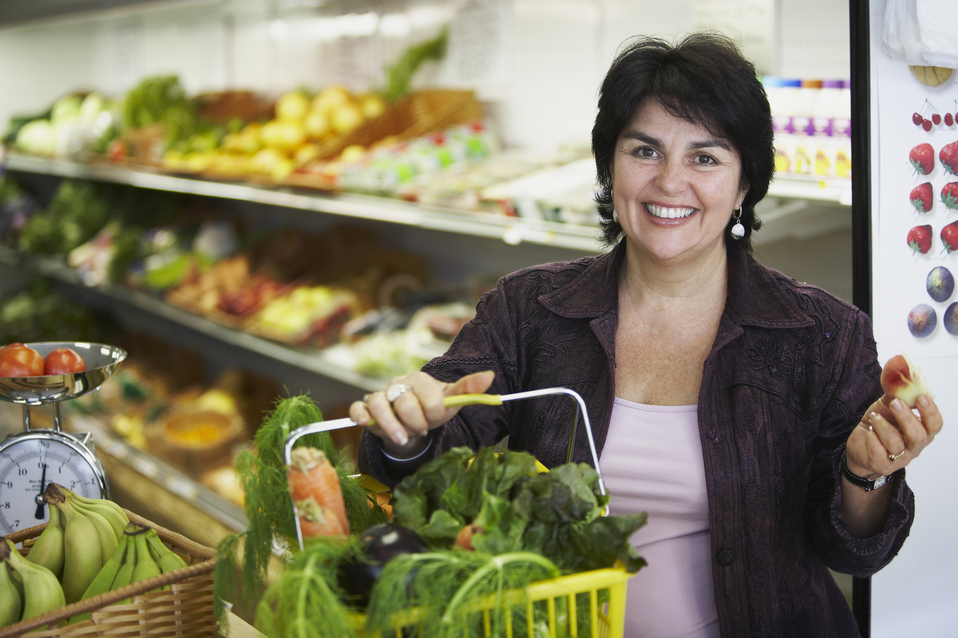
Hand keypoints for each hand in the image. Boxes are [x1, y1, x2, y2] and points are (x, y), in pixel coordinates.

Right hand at [349, 370, 494, 456]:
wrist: (413, 420)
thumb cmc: (432, 409)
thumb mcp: (451, 400)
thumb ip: (468, 389)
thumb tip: (490, 376)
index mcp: (420, 379)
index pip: (428, 397)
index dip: (434, 413)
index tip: (435, 420)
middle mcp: (398, 384)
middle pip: (404, 403)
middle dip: (415, 422)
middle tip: (421, 430)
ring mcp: (381, 395)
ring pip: (380, 405)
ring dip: (392, 425)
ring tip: (403, 438)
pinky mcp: (367, 408)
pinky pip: (359, 408)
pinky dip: (360, 415)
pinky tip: (365, 424)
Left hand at [845, 393, 941, 478]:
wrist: (860, 443)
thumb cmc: (880, 423)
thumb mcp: (887, 406)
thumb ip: (896, 394)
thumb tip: (901, 378)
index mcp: (921, 431)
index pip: (935, 425)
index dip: (930, 412)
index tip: (920, 397)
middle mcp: (914, 447)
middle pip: (919, 436)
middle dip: (907, 418)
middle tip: (895, 403)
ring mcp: (899, 458)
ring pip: (896, 444)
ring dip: (883, 426)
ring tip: (874, 417)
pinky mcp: (881, 465)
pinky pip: (878, 452)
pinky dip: (873, 439)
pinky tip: (869, 431)